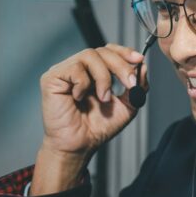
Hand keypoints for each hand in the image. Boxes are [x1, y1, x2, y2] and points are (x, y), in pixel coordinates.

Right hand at [39, 44, 149, 159]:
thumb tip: (143, 66)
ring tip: (104, 98)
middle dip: (121, 65)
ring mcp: (64, 71)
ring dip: (104, 77)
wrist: (80, 146)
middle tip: (130, 84)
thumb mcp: (127, 106)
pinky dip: (84, 83)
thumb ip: (137, 87)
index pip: (109, 50)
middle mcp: (79, 68)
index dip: (124, 51)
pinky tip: (80, 98)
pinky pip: (74, 68)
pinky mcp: (52, 78)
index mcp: (94, 72)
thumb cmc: (97, 128)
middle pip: (102, 50)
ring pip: (89, 55)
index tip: (139, 59)